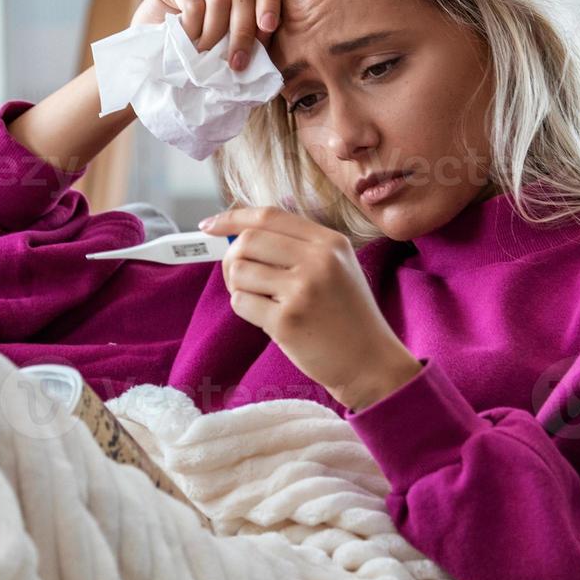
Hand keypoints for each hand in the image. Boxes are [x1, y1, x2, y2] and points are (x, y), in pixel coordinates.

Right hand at [131, 0, 280, 71]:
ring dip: (214, 33)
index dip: (269, 5)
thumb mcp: (231, 44)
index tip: (268, 28)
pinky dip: (193, 28)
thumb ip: (250, 38)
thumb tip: (267, 42)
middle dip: (242, 32)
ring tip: (204, 53)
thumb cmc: (199, 49)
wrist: (157, 50)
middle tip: (236, 63)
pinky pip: (194, 3)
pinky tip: (186, 40)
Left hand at [198, 206, 422, 410]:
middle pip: (248, 241)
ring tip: (261, 301)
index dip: (232, 218)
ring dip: (239, 287)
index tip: (209, 225)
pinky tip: (268, 319)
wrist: (370, 362)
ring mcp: (302, 290)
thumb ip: (297, 247)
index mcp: (329, 242)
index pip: (269, 216)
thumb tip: (239, 236)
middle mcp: (317, 260)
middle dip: (232, 258)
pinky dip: (245, 310)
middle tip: (239, 278)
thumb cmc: (348, 316)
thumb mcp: (338, 267)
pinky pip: (241, 303)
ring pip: (239, 272)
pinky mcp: (287, 321)